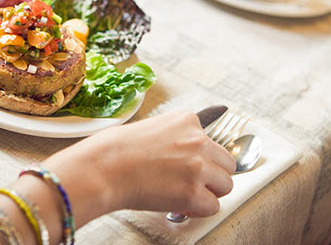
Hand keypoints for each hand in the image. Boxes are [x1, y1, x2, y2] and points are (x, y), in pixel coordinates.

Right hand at [43, 110, 235, 222]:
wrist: (103, 167)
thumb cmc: (116, 149)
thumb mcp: (153, 128)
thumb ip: (176, 138)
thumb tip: (183, 157)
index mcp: (188, 120)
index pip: (212, 142)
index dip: (201, 158)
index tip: (189, 166)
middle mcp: (198, 140)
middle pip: (227, 163)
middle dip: (212, 176)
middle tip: (191, 183)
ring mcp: (198, 166)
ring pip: (225, 185)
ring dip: (208, 193)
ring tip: (184, 195)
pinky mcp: (192, 192)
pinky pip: (212, 206)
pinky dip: (198, 210)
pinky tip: (180, 205)